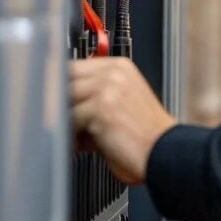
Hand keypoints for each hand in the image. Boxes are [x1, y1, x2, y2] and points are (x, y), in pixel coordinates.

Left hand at [69, 57, 175, 184]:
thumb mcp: (121, 107)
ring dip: (64, 121)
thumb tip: (62, 106)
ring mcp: (107, 87)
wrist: (167, 154)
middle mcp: (113, 72)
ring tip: (73, 138)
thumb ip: (94, 99)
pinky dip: (70, 135)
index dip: (62, 87)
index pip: (75, 66)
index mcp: (119, 67)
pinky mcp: (101, 106)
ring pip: (65, 99)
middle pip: (66, 78)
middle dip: (59, 103)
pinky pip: (69, 119)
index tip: (54, 103)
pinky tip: (80, 146)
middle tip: (58, 123)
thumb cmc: (146, 138)